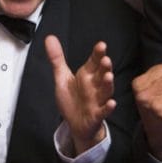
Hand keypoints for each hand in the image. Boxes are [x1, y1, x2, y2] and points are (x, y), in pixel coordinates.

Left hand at [46, 36, 115, 154]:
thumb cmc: (73, 100)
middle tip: (105, 59)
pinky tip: (111, 103)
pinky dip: (108, 108)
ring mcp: (97, 101)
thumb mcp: (62, 77)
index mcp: (87, 76)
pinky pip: (103, 111)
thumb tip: (50, 38)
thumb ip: (57, 58)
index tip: (101, 45)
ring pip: (105, 91)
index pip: (94, 62)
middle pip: (102, 75)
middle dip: (104, 67)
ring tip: (109, 77)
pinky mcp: (96, 115)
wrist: (76, 124)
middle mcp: (94, 86)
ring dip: (108, 84)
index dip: (98, 54)